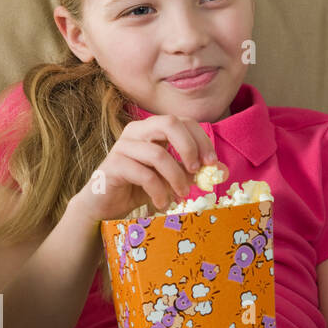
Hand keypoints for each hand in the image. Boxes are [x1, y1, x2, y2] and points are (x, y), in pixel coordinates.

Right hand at [69, 114, 216, 222]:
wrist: (105, 206)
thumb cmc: (140, 188)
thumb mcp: (172, 178)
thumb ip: (194, 172)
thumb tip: (223, 172)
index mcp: (152, 128)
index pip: (184, 121)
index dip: (201, 139)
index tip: (212, 163)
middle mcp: (136, 131)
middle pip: (169, 122)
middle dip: (190, 147)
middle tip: (197, 171)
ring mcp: (122, 146)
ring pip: (158, 153)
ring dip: (176, 178)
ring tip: (181, 195)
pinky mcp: (113, 165)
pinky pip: (144, 174)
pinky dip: (159, 191)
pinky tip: (162, 203)